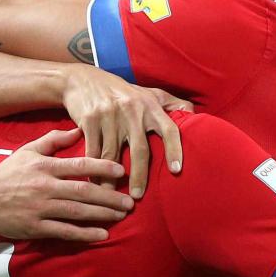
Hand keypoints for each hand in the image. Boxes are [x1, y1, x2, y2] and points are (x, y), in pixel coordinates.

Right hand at [0, 128, 132, 241]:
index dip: (102, 167)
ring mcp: (40, 208)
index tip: (122, 171)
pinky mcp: (35, 227)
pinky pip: (64, 231)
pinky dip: (84, 233)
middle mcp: (45, 186)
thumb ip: (53, 140)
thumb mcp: (28, 151)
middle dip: (110, 196)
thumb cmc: (7, 173)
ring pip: (77, 211)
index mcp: (45, 166)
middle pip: (84, 190)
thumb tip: (77, 130)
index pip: (79, 165)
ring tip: (121, 215)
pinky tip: (101, 234)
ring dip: (102, 214)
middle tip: (130, 202)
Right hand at [58, 68, 184, 198]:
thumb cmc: (120, 91)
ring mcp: (110, 115)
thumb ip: (171, 103)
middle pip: (140, 150)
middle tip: (137, 196)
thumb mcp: (147, 92)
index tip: (176, 171)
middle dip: (139, 176)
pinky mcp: (90, 119)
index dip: (175, 149)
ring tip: (110, 194)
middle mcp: (133, 110)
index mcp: (150, 106)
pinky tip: (93, 180)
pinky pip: (93, 150)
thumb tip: (193, 115)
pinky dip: (93, 168)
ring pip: (113, 154)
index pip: (169, 129)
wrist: (82, 80)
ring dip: (111, 178)